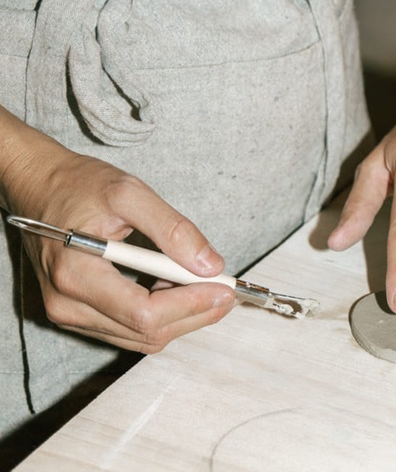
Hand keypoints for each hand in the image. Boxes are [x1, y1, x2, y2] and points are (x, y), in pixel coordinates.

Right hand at [4, 133, 233, 352]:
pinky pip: (130, 329)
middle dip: (194, 313)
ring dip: (180, 315)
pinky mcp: (79, 315)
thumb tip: (210, 265)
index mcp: (75, 274)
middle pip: (147, 332)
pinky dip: (161, 314)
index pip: (144, 313)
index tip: (225, 289)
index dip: (191, 305)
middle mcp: (67, 304)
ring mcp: (70, 314)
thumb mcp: (130, 193)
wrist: (40, 187)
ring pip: (142, 337)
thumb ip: (173, 229)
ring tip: (197, 279)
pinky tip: (172, 285)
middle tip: (226, 289)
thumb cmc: (80, 185)